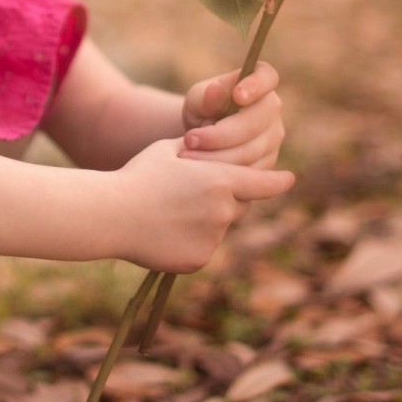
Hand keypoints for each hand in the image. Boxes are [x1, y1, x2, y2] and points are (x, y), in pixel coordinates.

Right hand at [112, 139, 294, 274]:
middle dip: (226, 200)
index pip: (263, 183)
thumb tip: (211, 142)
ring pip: (219, 228)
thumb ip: (198, 149)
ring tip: (169, 214)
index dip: (277, 181)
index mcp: (221, 180)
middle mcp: (224, 210)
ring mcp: (213, 238)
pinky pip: (203, 248)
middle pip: (239, 206)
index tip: (289, 179)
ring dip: (205, 221)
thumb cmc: (138, 176)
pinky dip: (190, 242)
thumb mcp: (169, 150)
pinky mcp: (199, 259)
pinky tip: (164, 233)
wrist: (112, 214)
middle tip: (193, 195)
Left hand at [179, 62, 285, 169]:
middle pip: (255, 123)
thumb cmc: (202, 109)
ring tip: (186, 155)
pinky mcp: (267, 164)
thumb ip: (206, 96)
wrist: (202, 136)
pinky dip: (222, 172)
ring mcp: (273, 139)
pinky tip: (199, 170)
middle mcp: (272, 110)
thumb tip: (215, 89)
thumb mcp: (197, 99)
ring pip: (249, 152)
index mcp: (260, 83)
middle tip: (190, 139)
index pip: (267, 77)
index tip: (237, 96)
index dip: (256, 86)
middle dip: (220, 134)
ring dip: (215, 156)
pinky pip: (247, 172)